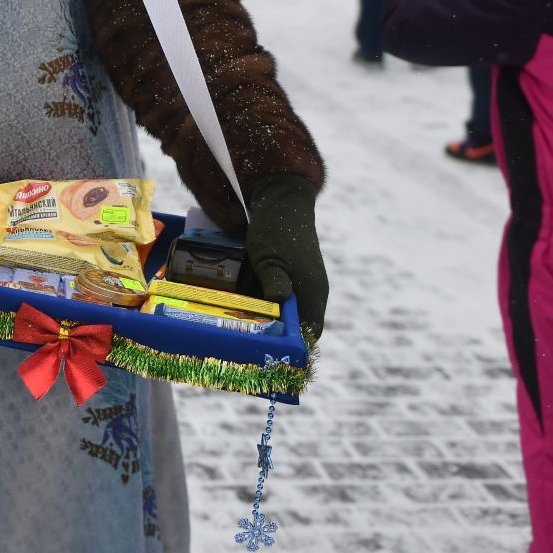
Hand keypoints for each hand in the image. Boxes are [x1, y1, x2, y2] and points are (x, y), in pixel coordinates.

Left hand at [242, 173, 326, 340]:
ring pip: (283, 314)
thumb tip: (280, 306)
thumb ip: (275, 282)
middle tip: (246, 343)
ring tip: (239, 328)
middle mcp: (309, 293)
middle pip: (295, 327)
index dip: (293, 347)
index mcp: (312, 292)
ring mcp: (299, 285)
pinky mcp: (286, 276)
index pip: (309, 333)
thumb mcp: (270, 256)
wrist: (279, 199)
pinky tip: (240, 306)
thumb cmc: (277, 228)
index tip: (268, 354)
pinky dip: (261, 305)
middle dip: (274, 336)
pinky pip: (275, 299)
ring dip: (265, 320)